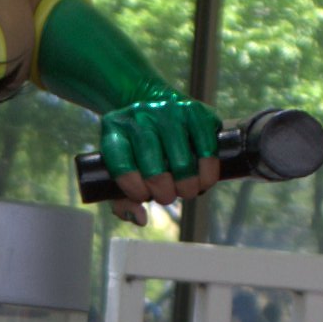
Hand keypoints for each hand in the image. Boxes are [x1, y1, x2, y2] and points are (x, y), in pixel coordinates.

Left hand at [100, 94, 220, 224]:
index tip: (143, 196)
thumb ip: (122, 200)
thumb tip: (141, 219)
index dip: (134, 191)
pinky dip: (208, 171)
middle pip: (154, 168)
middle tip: (168, 197)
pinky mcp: (195, 110)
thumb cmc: (137, 147)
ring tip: (187, 191)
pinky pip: (206, 147)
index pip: (121, 166)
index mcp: (114, 130)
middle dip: (164, 193)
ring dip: (188, 186)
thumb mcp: (120, 167)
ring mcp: (169, 111)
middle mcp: (140, 116)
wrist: (155, 102)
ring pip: (182, 161)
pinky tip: (204, 180)